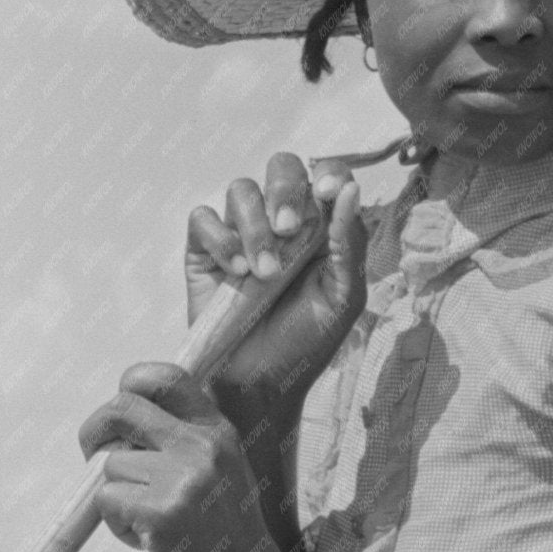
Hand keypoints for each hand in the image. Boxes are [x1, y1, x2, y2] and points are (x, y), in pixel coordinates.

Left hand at [79, 365, 282, 551]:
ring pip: (110, 465)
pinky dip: (116, 524)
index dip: (129, 385)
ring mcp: (183, 478)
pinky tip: (147, 542)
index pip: (164, 377)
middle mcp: (202, 446)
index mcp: (218, 431)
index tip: (121, 415)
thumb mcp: (223, 472)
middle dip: (94, 430)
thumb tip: (120, 418)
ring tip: (148, 523)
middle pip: (120, 408)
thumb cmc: (226, 536)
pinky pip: (106, 501)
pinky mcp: (161, 513)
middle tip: (91, 454)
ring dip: (115, 496)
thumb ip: (185, 441)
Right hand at [186, 154, 366, 399]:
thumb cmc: (307, 342)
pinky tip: (235, 273)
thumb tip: (349, 190)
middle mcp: (281, 221)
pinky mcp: (205, 249)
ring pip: (241, 190)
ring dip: (254, 227)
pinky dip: (220, 239)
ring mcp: (241, 232)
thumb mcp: (343, 297)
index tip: (328, 191)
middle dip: (285, 190)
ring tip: (264, 274)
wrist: (259, 384)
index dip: (328, 172)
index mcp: (322, 226)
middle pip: (281, 167)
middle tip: (288, 229)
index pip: (326, 176)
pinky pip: (203, 218)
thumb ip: (349, 243)